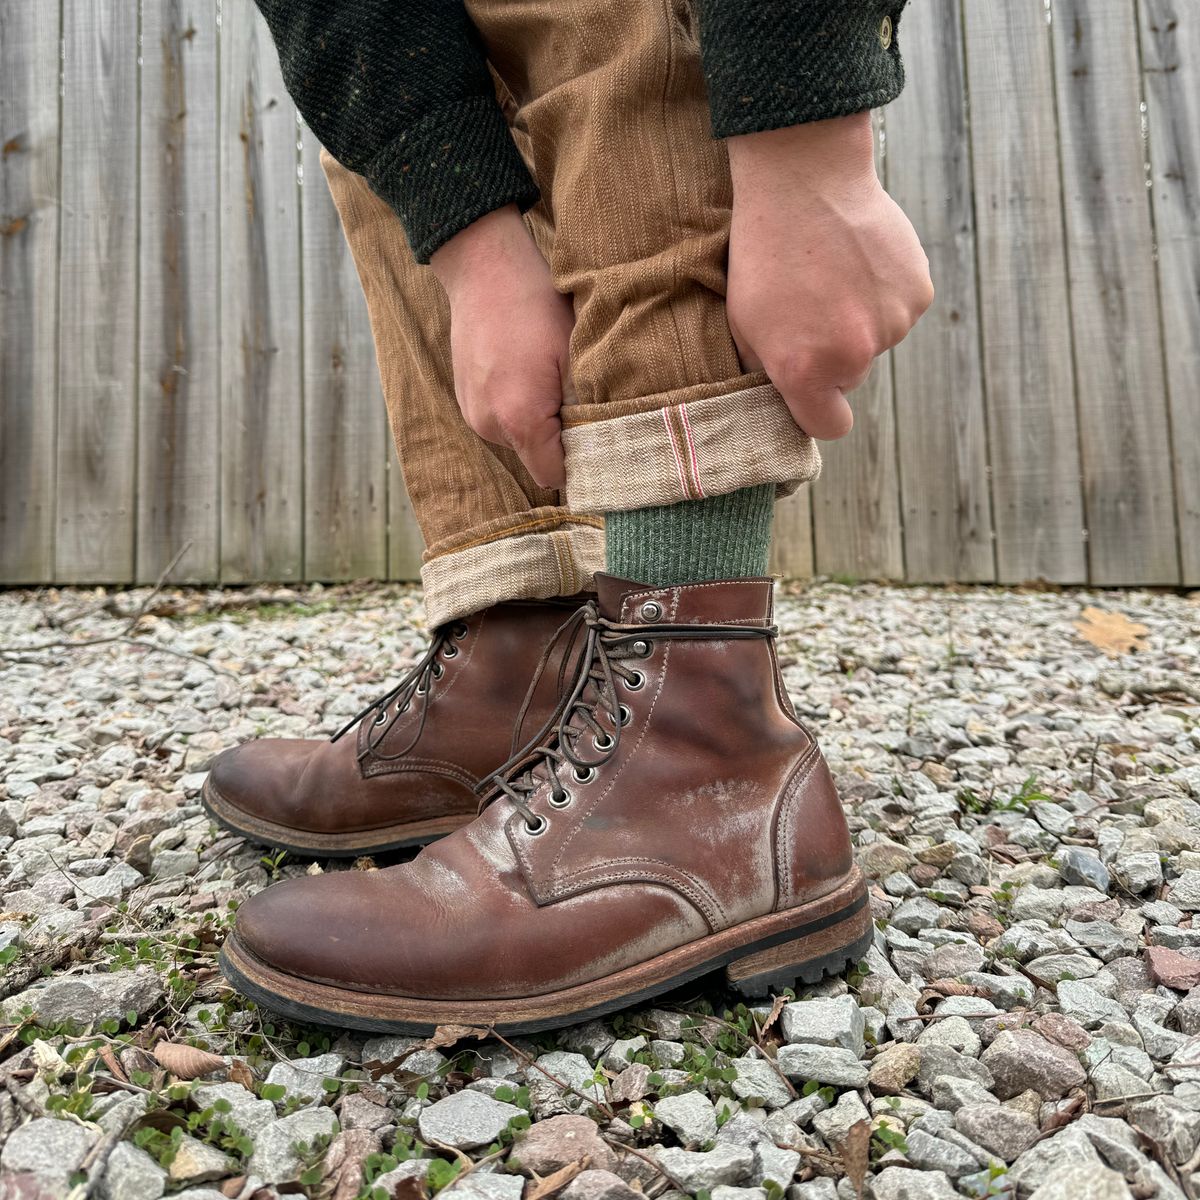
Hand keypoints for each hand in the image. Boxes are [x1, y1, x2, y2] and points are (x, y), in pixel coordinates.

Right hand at [430, 205, 573, 488]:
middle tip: (574, 396)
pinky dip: (516, 408)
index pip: (553, 475)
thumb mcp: (576, 356)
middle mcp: (490, 426)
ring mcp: (473, 414)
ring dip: (537, 422)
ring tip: (546, 377)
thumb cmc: (537, 306)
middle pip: (536, 459)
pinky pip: (500, 422)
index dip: (578, 463)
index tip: (596, 440)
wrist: (484, 268)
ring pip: (519, 441)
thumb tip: (603, 446)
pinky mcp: (465, 401)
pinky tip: (524, 372)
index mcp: (520, 418)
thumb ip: (587, 409)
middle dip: (559, 440)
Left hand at [725, 113, 932, 439]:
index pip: (829, 426)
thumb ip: (767, 369)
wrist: (804, 180)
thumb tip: (781, 395)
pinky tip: (859, 263)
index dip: (820, 410)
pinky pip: (899, 310)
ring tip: (833, 276)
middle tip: (811, 308)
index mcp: (805, 371)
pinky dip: (883, 294)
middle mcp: (854, 356)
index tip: (811, 392)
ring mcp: (892, 324)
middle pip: (851, 379)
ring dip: (860, 320)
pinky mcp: (917, 292)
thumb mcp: (743, 321)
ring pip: (876, 342)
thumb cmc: (764, 253)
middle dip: (834, 356)